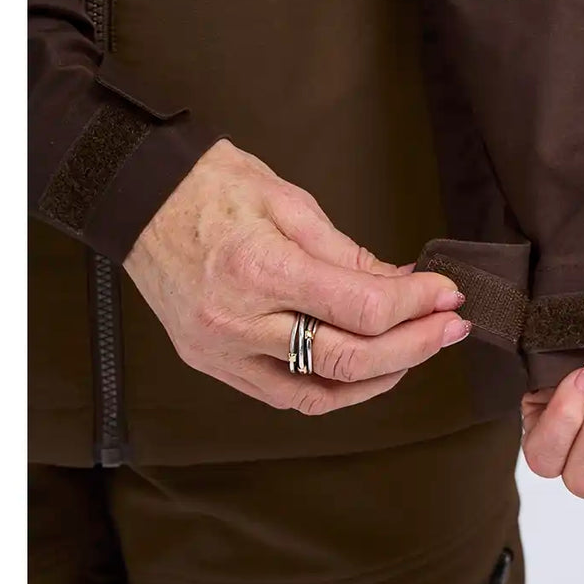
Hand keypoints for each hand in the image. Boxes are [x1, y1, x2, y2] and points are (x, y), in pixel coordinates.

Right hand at [124, 140, 469, 413]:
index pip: (362, 309)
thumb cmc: (208, 187)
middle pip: (349, 360)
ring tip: (412, 353)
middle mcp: (240, 322)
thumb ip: (348, 254)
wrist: (134, 201)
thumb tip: (400, 286)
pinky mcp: (215, 366)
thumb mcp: (288, 201)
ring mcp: (224, 353)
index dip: (417, 306)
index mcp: (261, 269)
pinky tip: (363, 372)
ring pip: (320, 393)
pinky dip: (333, 389)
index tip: (447, 294)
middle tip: (449, 327)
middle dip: (414, 346)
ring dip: (378, 380)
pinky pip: (286, 396)